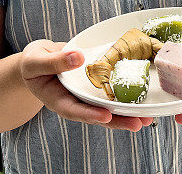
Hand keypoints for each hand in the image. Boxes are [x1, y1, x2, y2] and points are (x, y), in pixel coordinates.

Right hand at [19, 39, 153, 131]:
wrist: (40, 58)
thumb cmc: (34, 61)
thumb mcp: (36, 60)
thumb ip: (54, 61)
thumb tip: (77, 57)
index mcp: (57, 100)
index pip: (74, 110)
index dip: (89, 115)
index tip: (106, 117)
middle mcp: (75, 101)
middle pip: (97, 114)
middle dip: (118, 120)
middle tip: (139, 123)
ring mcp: (86, 95)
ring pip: (108, 108)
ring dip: (127, 113)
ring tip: (148, 119)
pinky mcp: (95, 86)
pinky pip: (110, 93)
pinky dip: (126, 96)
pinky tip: (143, 100)